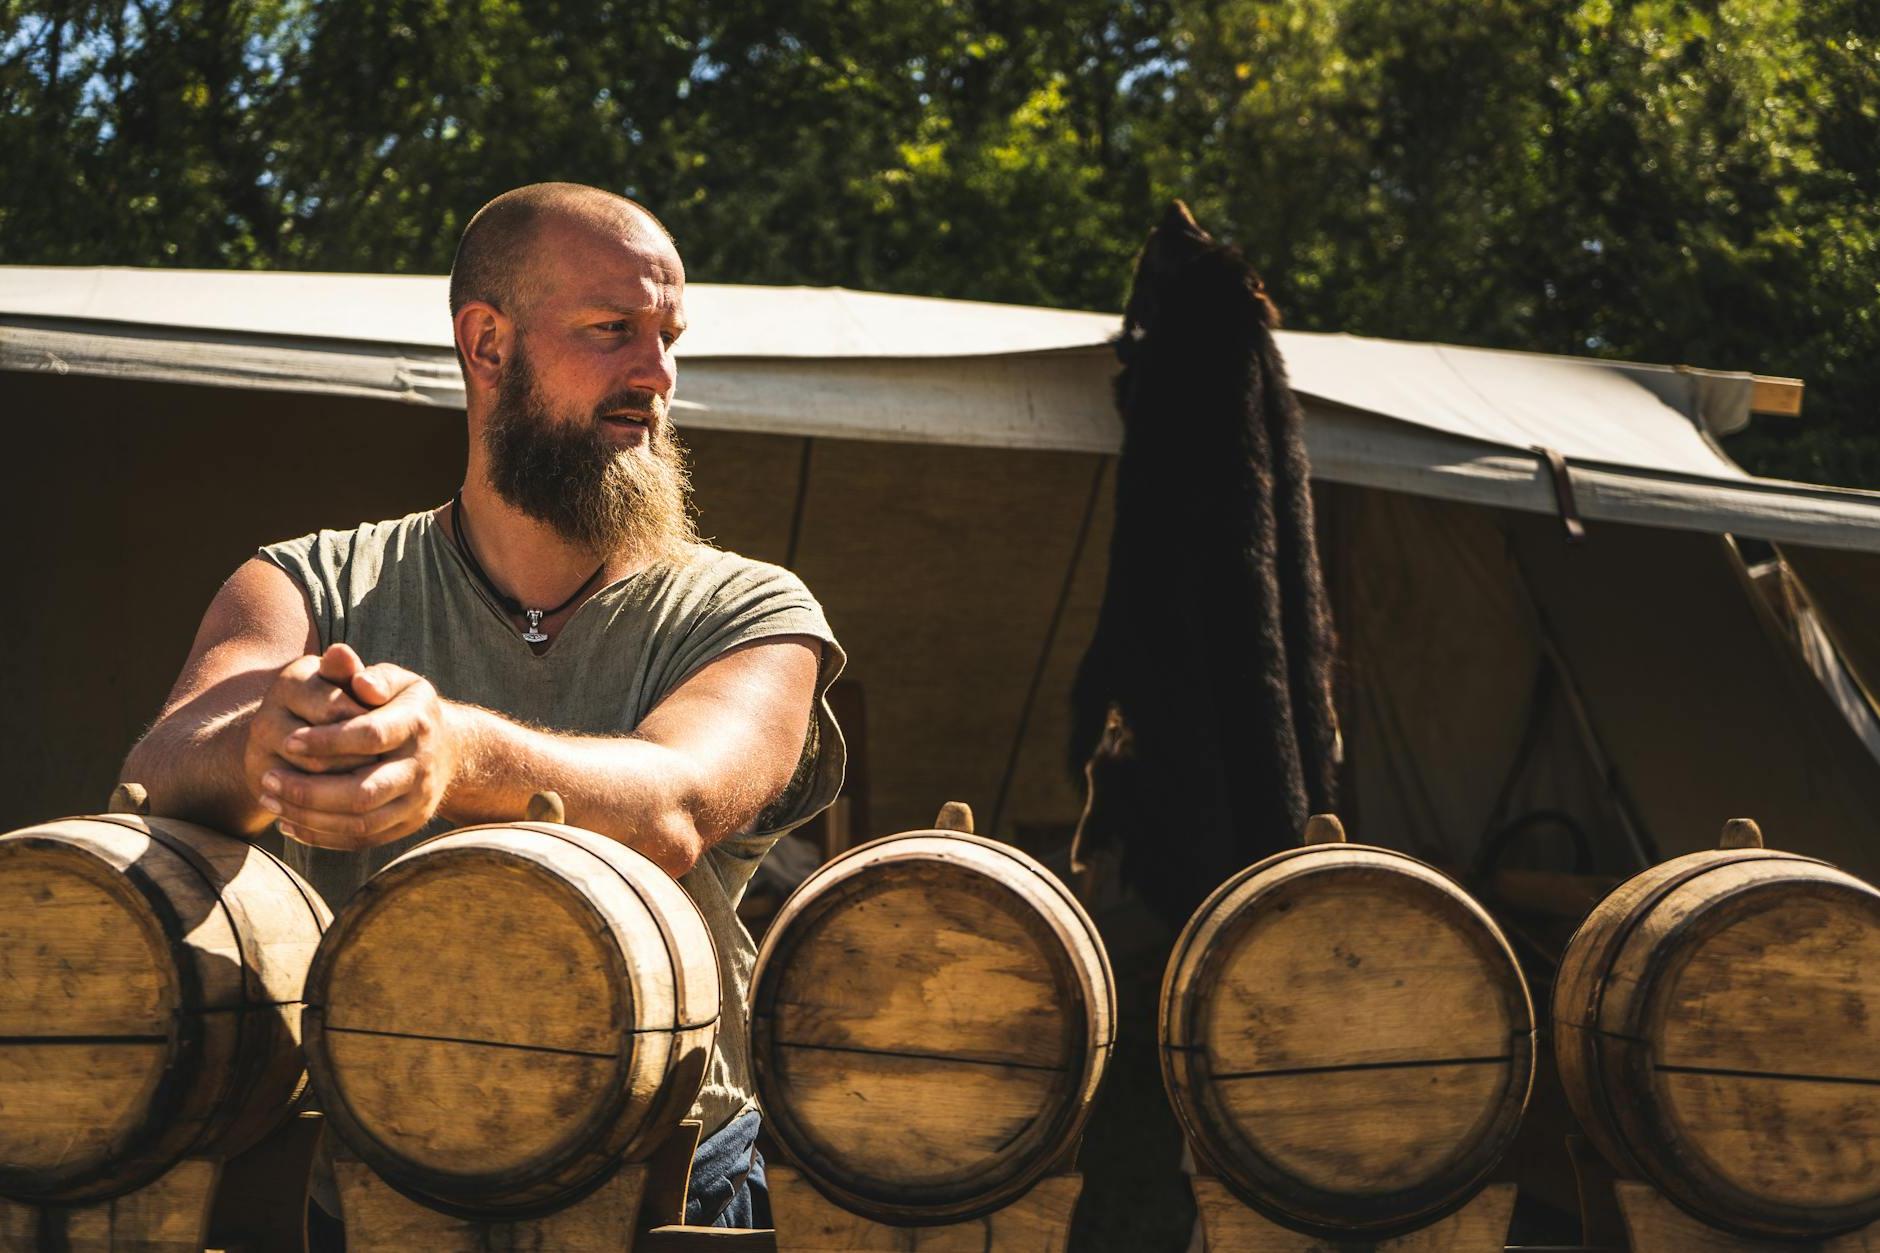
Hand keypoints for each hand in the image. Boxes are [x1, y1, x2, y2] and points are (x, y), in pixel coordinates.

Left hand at [257, 659, 459, 849]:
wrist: (451, 749)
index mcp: (417, 723)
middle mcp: (421, 767)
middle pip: (364, 792)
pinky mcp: (407, 825)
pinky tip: (289, 822)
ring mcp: (417, 801)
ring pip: (360, 823)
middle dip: (309, 791)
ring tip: (270, 800)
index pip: (371, 735)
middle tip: (267, 778)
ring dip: (308, 816)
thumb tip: (341, 659)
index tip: (287, 740)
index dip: (328, 740)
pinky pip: (361, 840)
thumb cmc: (405, 707)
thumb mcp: (397, 680)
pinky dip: (321, 836)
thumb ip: (369, 673)